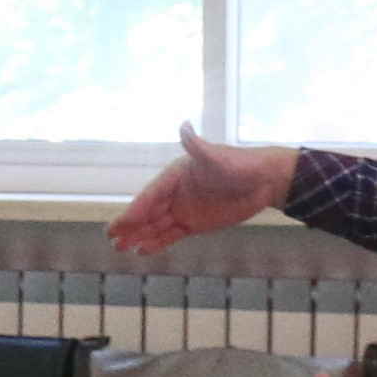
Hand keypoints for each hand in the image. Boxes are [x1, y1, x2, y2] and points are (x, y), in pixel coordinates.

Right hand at [111, 125, 293, 256]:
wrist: (265, 180)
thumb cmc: (241, 165)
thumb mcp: (218, 157)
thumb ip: (197, 146)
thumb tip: (184, 125)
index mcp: (175, 175)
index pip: (151, 195)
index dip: (135, 210)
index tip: (121, 223)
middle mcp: (175, 193)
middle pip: (147, 212)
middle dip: (129, 224)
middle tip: (110, 236)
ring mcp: (183, 209)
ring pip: (155, 225)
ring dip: (137, 236)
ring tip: (119, 248)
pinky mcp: (194, 223)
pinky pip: (170, 235)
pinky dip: (156, 242)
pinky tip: (142, 250)